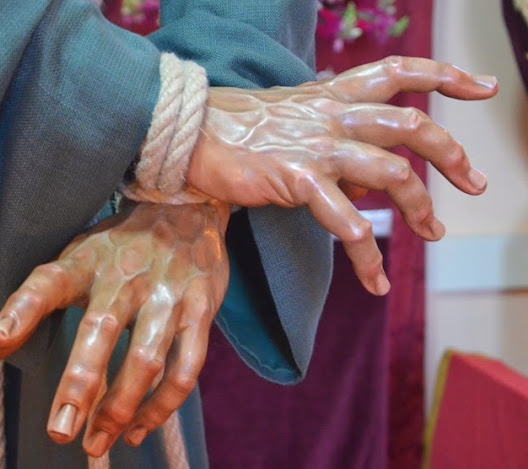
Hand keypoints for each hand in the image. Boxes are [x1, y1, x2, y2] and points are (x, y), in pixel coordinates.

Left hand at [0, 201, 229, 456]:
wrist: (185, 208)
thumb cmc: (120, 246)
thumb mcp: (76, 259)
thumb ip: (34, 302)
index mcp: (87, 262)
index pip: (47, 283)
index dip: (17, 314)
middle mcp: (126, 277)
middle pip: (100, 331)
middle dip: (80, 384)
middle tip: (60, 432)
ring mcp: (167, 294)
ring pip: (146, 359)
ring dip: (122, 407)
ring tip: (97, 443)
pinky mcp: (200, 310)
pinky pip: (186, 366)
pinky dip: (163, 405)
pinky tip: (139, 429)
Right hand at [186, 56, 497, 295]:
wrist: (189, 134)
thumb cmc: (235, 128)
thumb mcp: (292, 117)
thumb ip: (332, 133)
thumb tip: (367, 170)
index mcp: (331, 95)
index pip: (398, 71)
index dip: (445, 76)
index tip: (483, 88)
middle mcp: (331, 116)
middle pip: (410, 124)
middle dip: (452, 153)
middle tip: (475, 183)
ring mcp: (316, 147)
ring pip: (391, 173)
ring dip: (419, 207)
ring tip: (431, 235)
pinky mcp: (297, 179)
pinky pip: (345, 220)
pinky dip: (366, 252)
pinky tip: (374, 279)